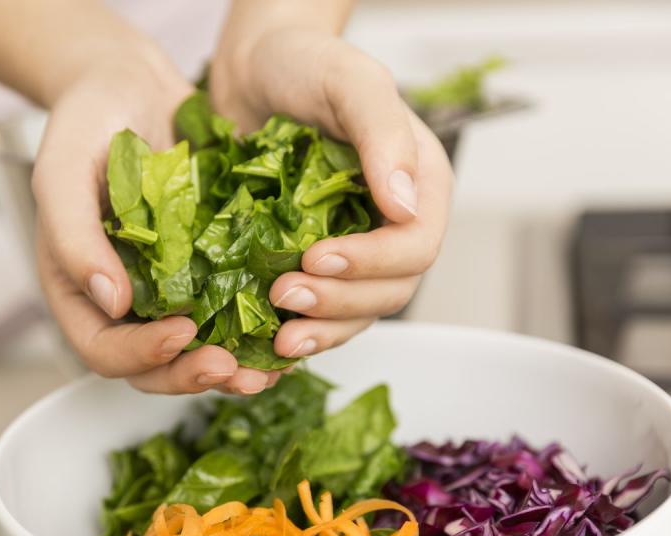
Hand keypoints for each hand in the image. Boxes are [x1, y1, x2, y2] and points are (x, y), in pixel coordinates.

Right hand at [33, 55, 283, 393]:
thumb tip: (109, 301)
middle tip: (233, 368)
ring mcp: (171, 287)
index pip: (103, 349)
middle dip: (193, 375)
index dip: (141, 354)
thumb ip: (73, 237)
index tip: (182, 333)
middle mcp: (127, 299)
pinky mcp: (211, 267)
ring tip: (269, 367)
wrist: (130, 83)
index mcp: (82, 289)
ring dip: (232, 366)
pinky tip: (288, 326)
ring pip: (199, 350)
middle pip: (155, 367)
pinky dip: (257, 327)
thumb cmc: (85, 123)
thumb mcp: (62, 172)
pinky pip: (233, 310)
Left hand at [210, 24, 452, 359]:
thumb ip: (384, 136)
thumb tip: (406, 205)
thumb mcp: (349, 84)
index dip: (371, 263)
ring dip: (320, 328)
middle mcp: (392, 224)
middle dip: (339, 303)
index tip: (316, 256)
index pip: (415, 248)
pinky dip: (298, 326)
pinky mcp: (312, 260)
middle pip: (388, 291)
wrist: (251, 70)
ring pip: (355, 311)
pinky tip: (267, 336)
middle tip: (284, 295)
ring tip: (277, 334)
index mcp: (419, 186)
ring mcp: (353, 246)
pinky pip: (318, 309)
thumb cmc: (305, 64)